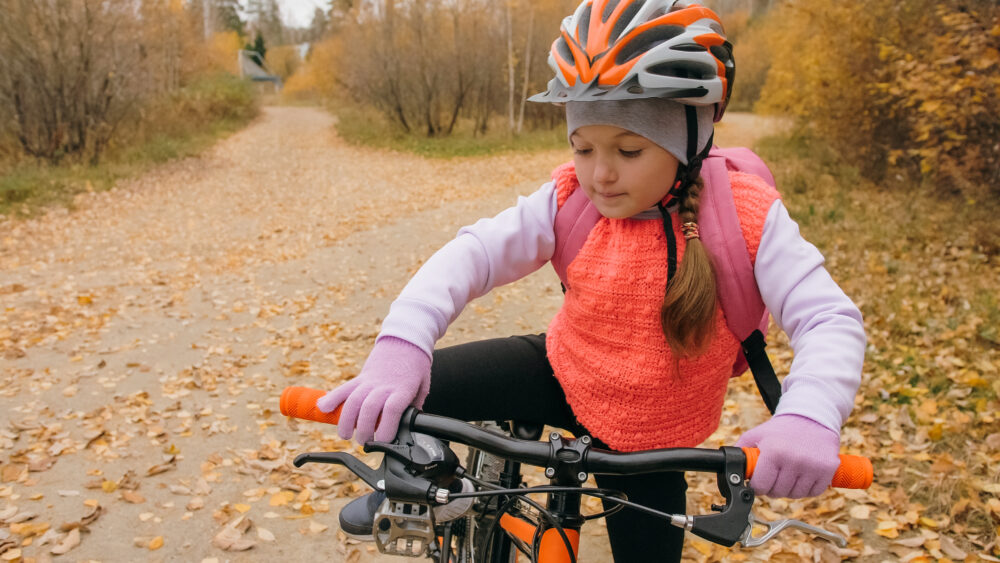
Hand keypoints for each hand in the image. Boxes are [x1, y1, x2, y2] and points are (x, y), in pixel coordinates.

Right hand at [316, 336, 431, 443]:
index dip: (385, 428)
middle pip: (368, 408)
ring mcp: (370, 380)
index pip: (391, 410)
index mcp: (402, 389)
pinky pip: (344, 388)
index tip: (383, 440)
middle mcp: (384, 385)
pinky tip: (322, 408)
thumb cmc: (416, 364)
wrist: (406, 337)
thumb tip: (410, 426)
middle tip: (364, 442)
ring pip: (353, 400)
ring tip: (345, 434)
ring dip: (346, 420)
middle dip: (363, 430)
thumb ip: (414, 406)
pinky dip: (331, 398)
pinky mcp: (361, 376)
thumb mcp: (422, 386)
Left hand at [735, 414, 839, 497]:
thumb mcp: (757, 434)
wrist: (812, 417)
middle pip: (778, 493)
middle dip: (773, 487)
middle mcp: (794, 460)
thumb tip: (728, 468)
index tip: (759, 480)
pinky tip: (804, 473)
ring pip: (796, 495)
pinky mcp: (828, 470)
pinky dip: (807, 488)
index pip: (761, 486)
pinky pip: (813, 492)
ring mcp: (813, 466)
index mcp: (774, 451)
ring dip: (790, 488)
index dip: (757, 485)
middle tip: (775, 474)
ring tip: (789, 471)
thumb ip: (741, 451)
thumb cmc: (782, 429)